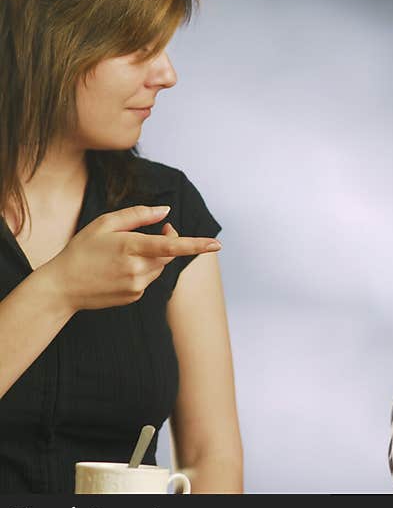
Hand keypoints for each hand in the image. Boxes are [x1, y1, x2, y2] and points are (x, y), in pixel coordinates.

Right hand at [42, 205, 220, 310]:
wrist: (61, 287)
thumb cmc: (81, 250)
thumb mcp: (104, 224)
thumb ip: (138, 214)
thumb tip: (166, 211)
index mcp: (130, 247)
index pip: (171, 246)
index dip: (196, 245)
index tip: (217, 244)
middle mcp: (137, 269)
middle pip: (169, 254)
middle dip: (170, 241)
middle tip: (159, 229)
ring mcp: (137, 286)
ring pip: (160, 267)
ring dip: (153, 257)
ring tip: (125, 254)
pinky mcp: (134, 296)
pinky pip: (149, 279)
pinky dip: (142, 271)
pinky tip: (119, 270)